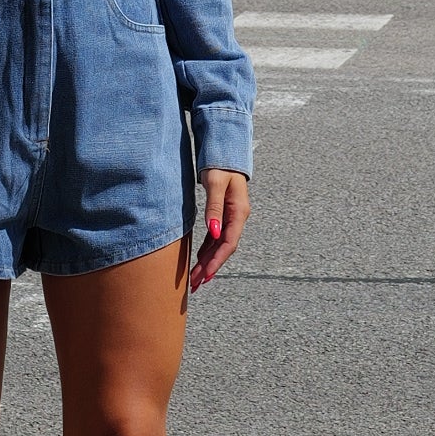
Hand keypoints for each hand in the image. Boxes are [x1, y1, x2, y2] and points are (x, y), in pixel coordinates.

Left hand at [190, 168, 249, 291]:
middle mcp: (237, 217)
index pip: (229, 242)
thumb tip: (214, 231)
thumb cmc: (220, 164)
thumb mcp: (215, 183)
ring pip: (219, 245)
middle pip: (224, 248)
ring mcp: (231, 217)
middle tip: (196, 284)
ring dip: (207, 262)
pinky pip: (215, 237)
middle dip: (210, 267)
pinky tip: (198, 260)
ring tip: (195, 279)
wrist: (226, 151)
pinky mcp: (223, 215)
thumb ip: (215, 207)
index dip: (217, 261)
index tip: (205, 275)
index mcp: (239, 212)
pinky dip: (207, 250)